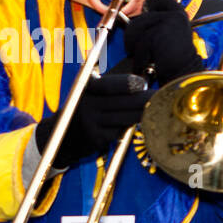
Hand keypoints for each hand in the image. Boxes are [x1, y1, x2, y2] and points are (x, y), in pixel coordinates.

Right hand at [35, 72, 150, 168]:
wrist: (62, 136)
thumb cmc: (88, 109)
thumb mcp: (92, 93)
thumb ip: (111, 87)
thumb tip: (142, 84)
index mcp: (85, 86)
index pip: (110, 85)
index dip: (128, 84)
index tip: (142, 84)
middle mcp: (86, 103)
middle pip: (123, 102)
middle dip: (144, 100)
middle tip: (160, 97)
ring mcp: (91, 122)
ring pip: (125, 118)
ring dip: (143, 115)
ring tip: (158, 110)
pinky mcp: (96, 138)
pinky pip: (120, 131)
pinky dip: (130, 128)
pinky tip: (141, 125)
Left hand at [121, 0, 201, 86]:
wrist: (184, 76)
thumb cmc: (174, 60)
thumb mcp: (168, 35)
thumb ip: (156, 23)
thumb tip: (133, 18)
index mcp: (178, 14)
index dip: (148, 5)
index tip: (146, 18)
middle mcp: (175, 15)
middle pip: (141, 16)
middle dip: (134, 33)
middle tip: (139, 47)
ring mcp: (168, 23)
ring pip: (135, 27)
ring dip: (134, 45)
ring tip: (144, 56)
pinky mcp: (160, 34)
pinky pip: (139, 42)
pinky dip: (139, 57)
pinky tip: (146, 63)